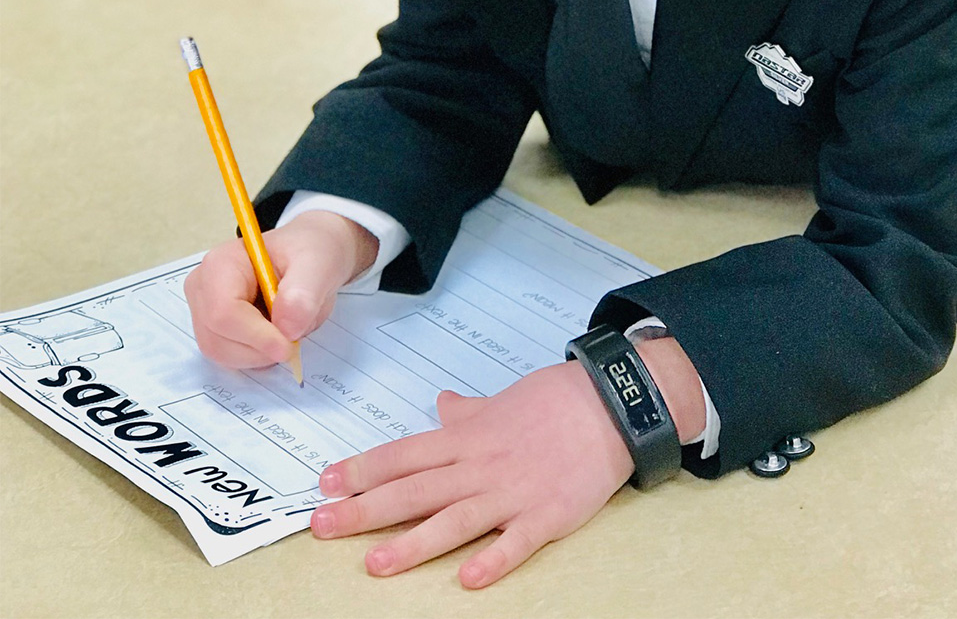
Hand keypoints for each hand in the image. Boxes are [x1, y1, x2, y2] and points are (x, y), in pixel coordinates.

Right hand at [184, 211, 377, 367]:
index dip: (256, 336)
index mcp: (221, 264)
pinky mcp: (213, 329)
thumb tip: (287, 328)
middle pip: (217, 339)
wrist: (308, 256)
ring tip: (286, 327)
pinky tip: (274, 333)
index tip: (289, 346)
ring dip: (260, 354)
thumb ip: (305, 292)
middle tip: (294, 336)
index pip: (223, 313)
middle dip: (260, 348)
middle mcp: (203, 288)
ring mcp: (204, 310)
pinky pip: (230, 357)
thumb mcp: (318, 263)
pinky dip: (257, 355)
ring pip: (222, 353)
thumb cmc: (309, 252)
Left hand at [310, 336, 705, 587]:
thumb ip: (469, 412)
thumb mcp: (504, 400)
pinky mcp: (547, 515)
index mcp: (468, 436)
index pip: (405, 454)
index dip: (363, 469)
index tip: (326, 482)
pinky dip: (493, 560)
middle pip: (415, 489)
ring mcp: (513, 492)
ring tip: (375, 564)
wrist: (610, 403)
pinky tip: (468, 580)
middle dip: (365, 509)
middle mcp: (481, 465)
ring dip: (414, 543)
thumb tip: (442, 405)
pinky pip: (516, 543)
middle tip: (322, 525)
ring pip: (455, 520)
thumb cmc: (555, 399)